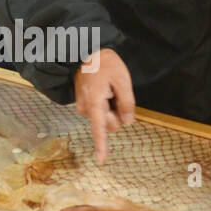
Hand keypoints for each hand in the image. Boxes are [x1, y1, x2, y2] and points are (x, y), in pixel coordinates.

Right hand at [73, 48, 134, 163]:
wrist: (86, 50)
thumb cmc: (105, 64)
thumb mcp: (122, 80)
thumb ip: (127, 102)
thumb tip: (127, 121)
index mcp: (94, 103)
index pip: (99, 129)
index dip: (101, 145)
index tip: (101, 160)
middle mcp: (85, 108)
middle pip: (109, 125)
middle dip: (117, 114)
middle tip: (117, 93)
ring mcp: (83, 106)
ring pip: (105, 118)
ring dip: (111, 108)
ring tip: (109, 89)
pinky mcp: (84, 103)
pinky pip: (100, 111)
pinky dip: (106, 104)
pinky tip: (104, 89)